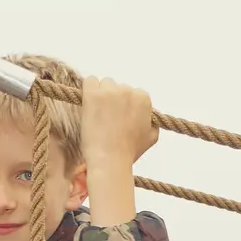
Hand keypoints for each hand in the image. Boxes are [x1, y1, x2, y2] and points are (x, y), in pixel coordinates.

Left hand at [80, 77, 155, 226]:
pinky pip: (89, 80)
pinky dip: (88, 89)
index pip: (133, 92)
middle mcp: (128, 91)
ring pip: (104, 84)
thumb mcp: (151, 137)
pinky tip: (88, 103)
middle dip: (113, 99)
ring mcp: (110, 92)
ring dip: (100, 94)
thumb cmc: (129, 152)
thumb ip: (152, 122)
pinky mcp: (93, 95)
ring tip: (98, 114)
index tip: (119, 116)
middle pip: (118, 86)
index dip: (125, 105)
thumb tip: (149, 116)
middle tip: (107, 118)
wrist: (110, 160)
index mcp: (143, 99)